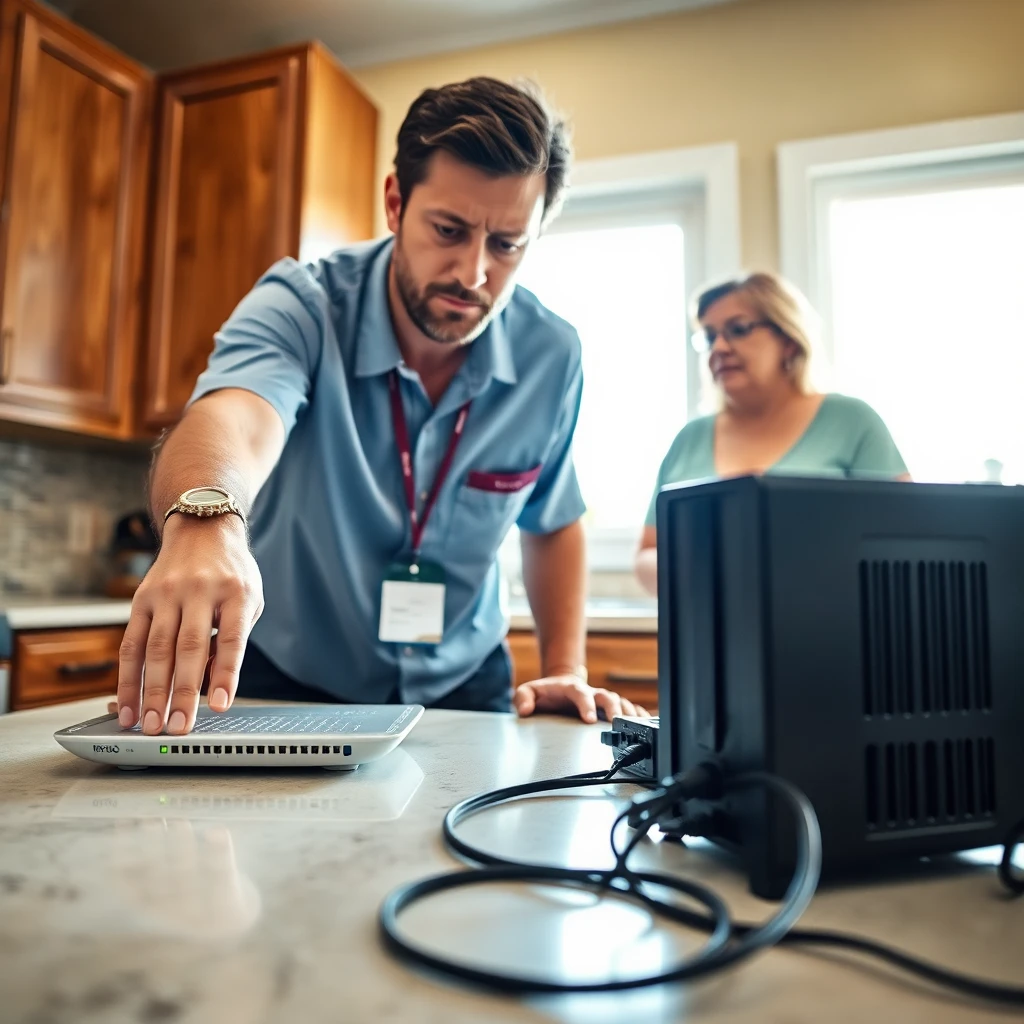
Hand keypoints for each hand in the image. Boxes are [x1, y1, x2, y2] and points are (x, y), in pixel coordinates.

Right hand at [116, 513, 263, 736]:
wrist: (202, 530)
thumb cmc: (231, 574)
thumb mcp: (248, 601)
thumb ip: (232, 641)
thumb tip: (210, 687)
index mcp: (235, 592)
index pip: (230, 638)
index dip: (225, 674)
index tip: (218, 705)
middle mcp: (199, 590)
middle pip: (188, 648)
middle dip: (180, 693)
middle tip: (176, 727)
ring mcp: (167, 593)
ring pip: (156, 649)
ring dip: (151, 692)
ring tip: (150, 725)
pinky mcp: (142, 599)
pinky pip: (131, 643)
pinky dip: (127, 677)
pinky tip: (127, 704)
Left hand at [513, 674, 649, 723]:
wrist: (559, 687)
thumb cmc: (545, 693)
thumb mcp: (529, 692)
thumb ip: (523, 698)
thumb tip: (524, 710)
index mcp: (572, 688)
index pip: (580, 693)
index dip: (586, 704)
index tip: (590, 719)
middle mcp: (591, 692)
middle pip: (607, 695)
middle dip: (613, 708)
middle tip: (617, 722)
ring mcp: (602, 699)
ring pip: (620, 702)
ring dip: (628, 712)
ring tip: (634, 726)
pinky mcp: (610, 707)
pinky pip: (628, 708)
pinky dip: (638, 714)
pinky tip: (645, 723)